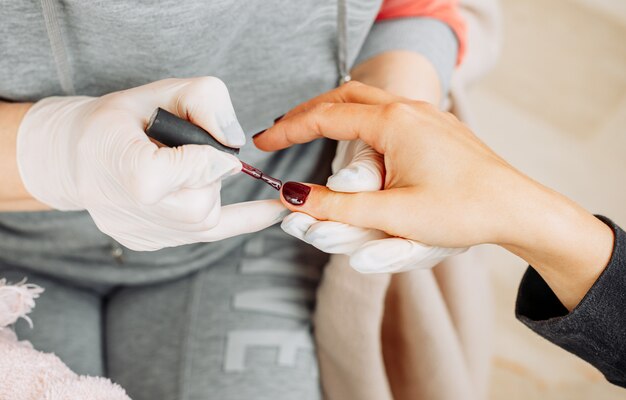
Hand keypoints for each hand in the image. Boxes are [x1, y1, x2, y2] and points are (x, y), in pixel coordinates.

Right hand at [17, 77, 284, 250]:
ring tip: (182, 170)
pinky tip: (276, 211)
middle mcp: (137, 214)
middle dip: (208, 177)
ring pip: (206, 221)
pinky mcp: (153, 244)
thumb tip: (236, 140)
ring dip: (208, 191)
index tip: (202, 146)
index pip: (192, 172)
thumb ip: (205, 99)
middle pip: (203, 204)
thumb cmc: (121, 120)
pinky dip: (243, 219)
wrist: (77, 154)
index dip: (206, 157)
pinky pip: (206, 235)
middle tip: (188, 155)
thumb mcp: (162, 90)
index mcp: (129, 173)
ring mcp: (145, 235)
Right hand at [256, 81, 501, 248]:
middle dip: (308, 113)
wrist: (518, 208)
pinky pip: (389, 114)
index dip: (288, 130)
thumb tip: (294, 197)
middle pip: (344, 97)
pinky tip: (359, 142)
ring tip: (312, 134)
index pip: (324, 117)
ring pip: (368, 103)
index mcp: (393, 123)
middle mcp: (409, 110)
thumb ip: (337, 206)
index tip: (263, 142)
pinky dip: (361, 123)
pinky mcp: (437, 130)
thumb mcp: (392, 214)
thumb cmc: (463, 209)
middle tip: (282, 131)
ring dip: (335, 114)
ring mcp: (426, 116)